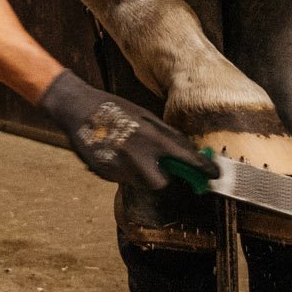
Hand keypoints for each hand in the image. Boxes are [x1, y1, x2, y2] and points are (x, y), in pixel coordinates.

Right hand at [38, 69, 218, 189]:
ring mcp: (120, 166)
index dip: (203, 169)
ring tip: (130, 155)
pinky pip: (122, 179)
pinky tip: (114, 154)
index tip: (214, 175)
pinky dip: (123, 172)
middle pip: (162, 183)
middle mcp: (139, 155)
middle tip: (159, 168)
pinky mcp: (105, 172)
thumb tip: (187, 150)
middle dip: (163, 178)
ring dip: (142, 175)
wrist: (77, 108)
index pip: (186, 159)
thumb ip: (166, 135)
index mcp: (152, 137)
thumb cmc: (114, 108)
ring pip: (141, 183)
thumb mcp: (144, 116)